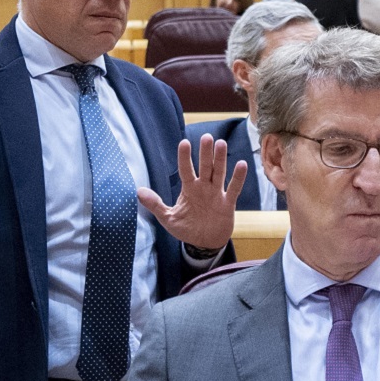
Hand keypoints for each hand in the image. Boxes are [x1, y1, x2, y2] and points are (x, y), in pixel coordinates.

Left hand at [137, 135, 246, 250]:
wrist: (204, 243)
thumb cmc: (187, 228)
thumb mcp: (168, 218)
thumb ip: (155, 204)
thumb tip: (138, 191)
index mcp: (189, 188)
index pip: (186, 170)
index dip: (185, 157)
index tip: (184, 143)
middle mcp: (203, 187)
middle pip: (205, 167)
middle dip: (205, 153)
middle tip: (206, 137)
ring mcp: (216, 194)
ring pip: (219, 173)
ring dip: (220, 160)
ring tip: (221, 144)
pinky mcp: (227, 203)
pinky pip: (233, 189)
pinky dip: (238, 178)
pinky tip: (241, 164)